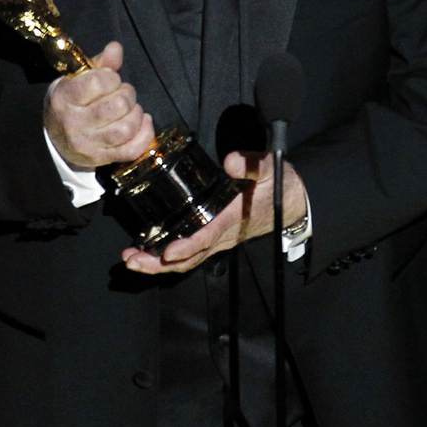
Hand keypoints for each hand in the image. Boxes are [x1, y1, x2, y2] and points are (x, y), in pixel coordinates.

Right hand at [44, 41, 154, 166]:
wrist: (55, 139)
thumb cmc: (70, 102)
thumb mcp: (76, 79)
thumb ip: (99, 64)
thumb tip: (116, 48)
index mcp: (64, 98)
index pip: (98, 83)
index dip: (112, 77)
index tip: (110, 79)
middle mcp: (73, 123)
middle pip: (118, 106)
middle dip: (128, 94)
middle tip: (123, 93)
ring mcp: (88, 144)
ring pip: (126, 128)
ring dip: (136, 114)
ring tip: (130, 109)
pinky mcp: (101, 159)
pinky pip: (132, 149)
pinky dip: (145, 134)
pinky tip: (142, 122)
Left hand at [121, 151, 306, 273]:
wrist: (295, 204)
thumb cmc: (281, 187)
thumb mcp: (270, 170)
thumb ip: (252, 165)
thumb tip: (230, 161)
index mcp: (233, 219)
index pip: (206, 236)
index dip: (186, 246)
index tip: (167, 252)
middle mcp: (223, 236)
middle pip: (190, 257)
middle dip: (159, 264)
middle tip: (132, 260)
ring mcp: (219, 240)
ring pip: (187, 260)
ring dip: (158, 264)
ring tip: (132, 259)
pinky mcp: (216, 238)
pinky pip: (191, 253)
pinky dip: (168, 258)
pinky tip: (149, 252)